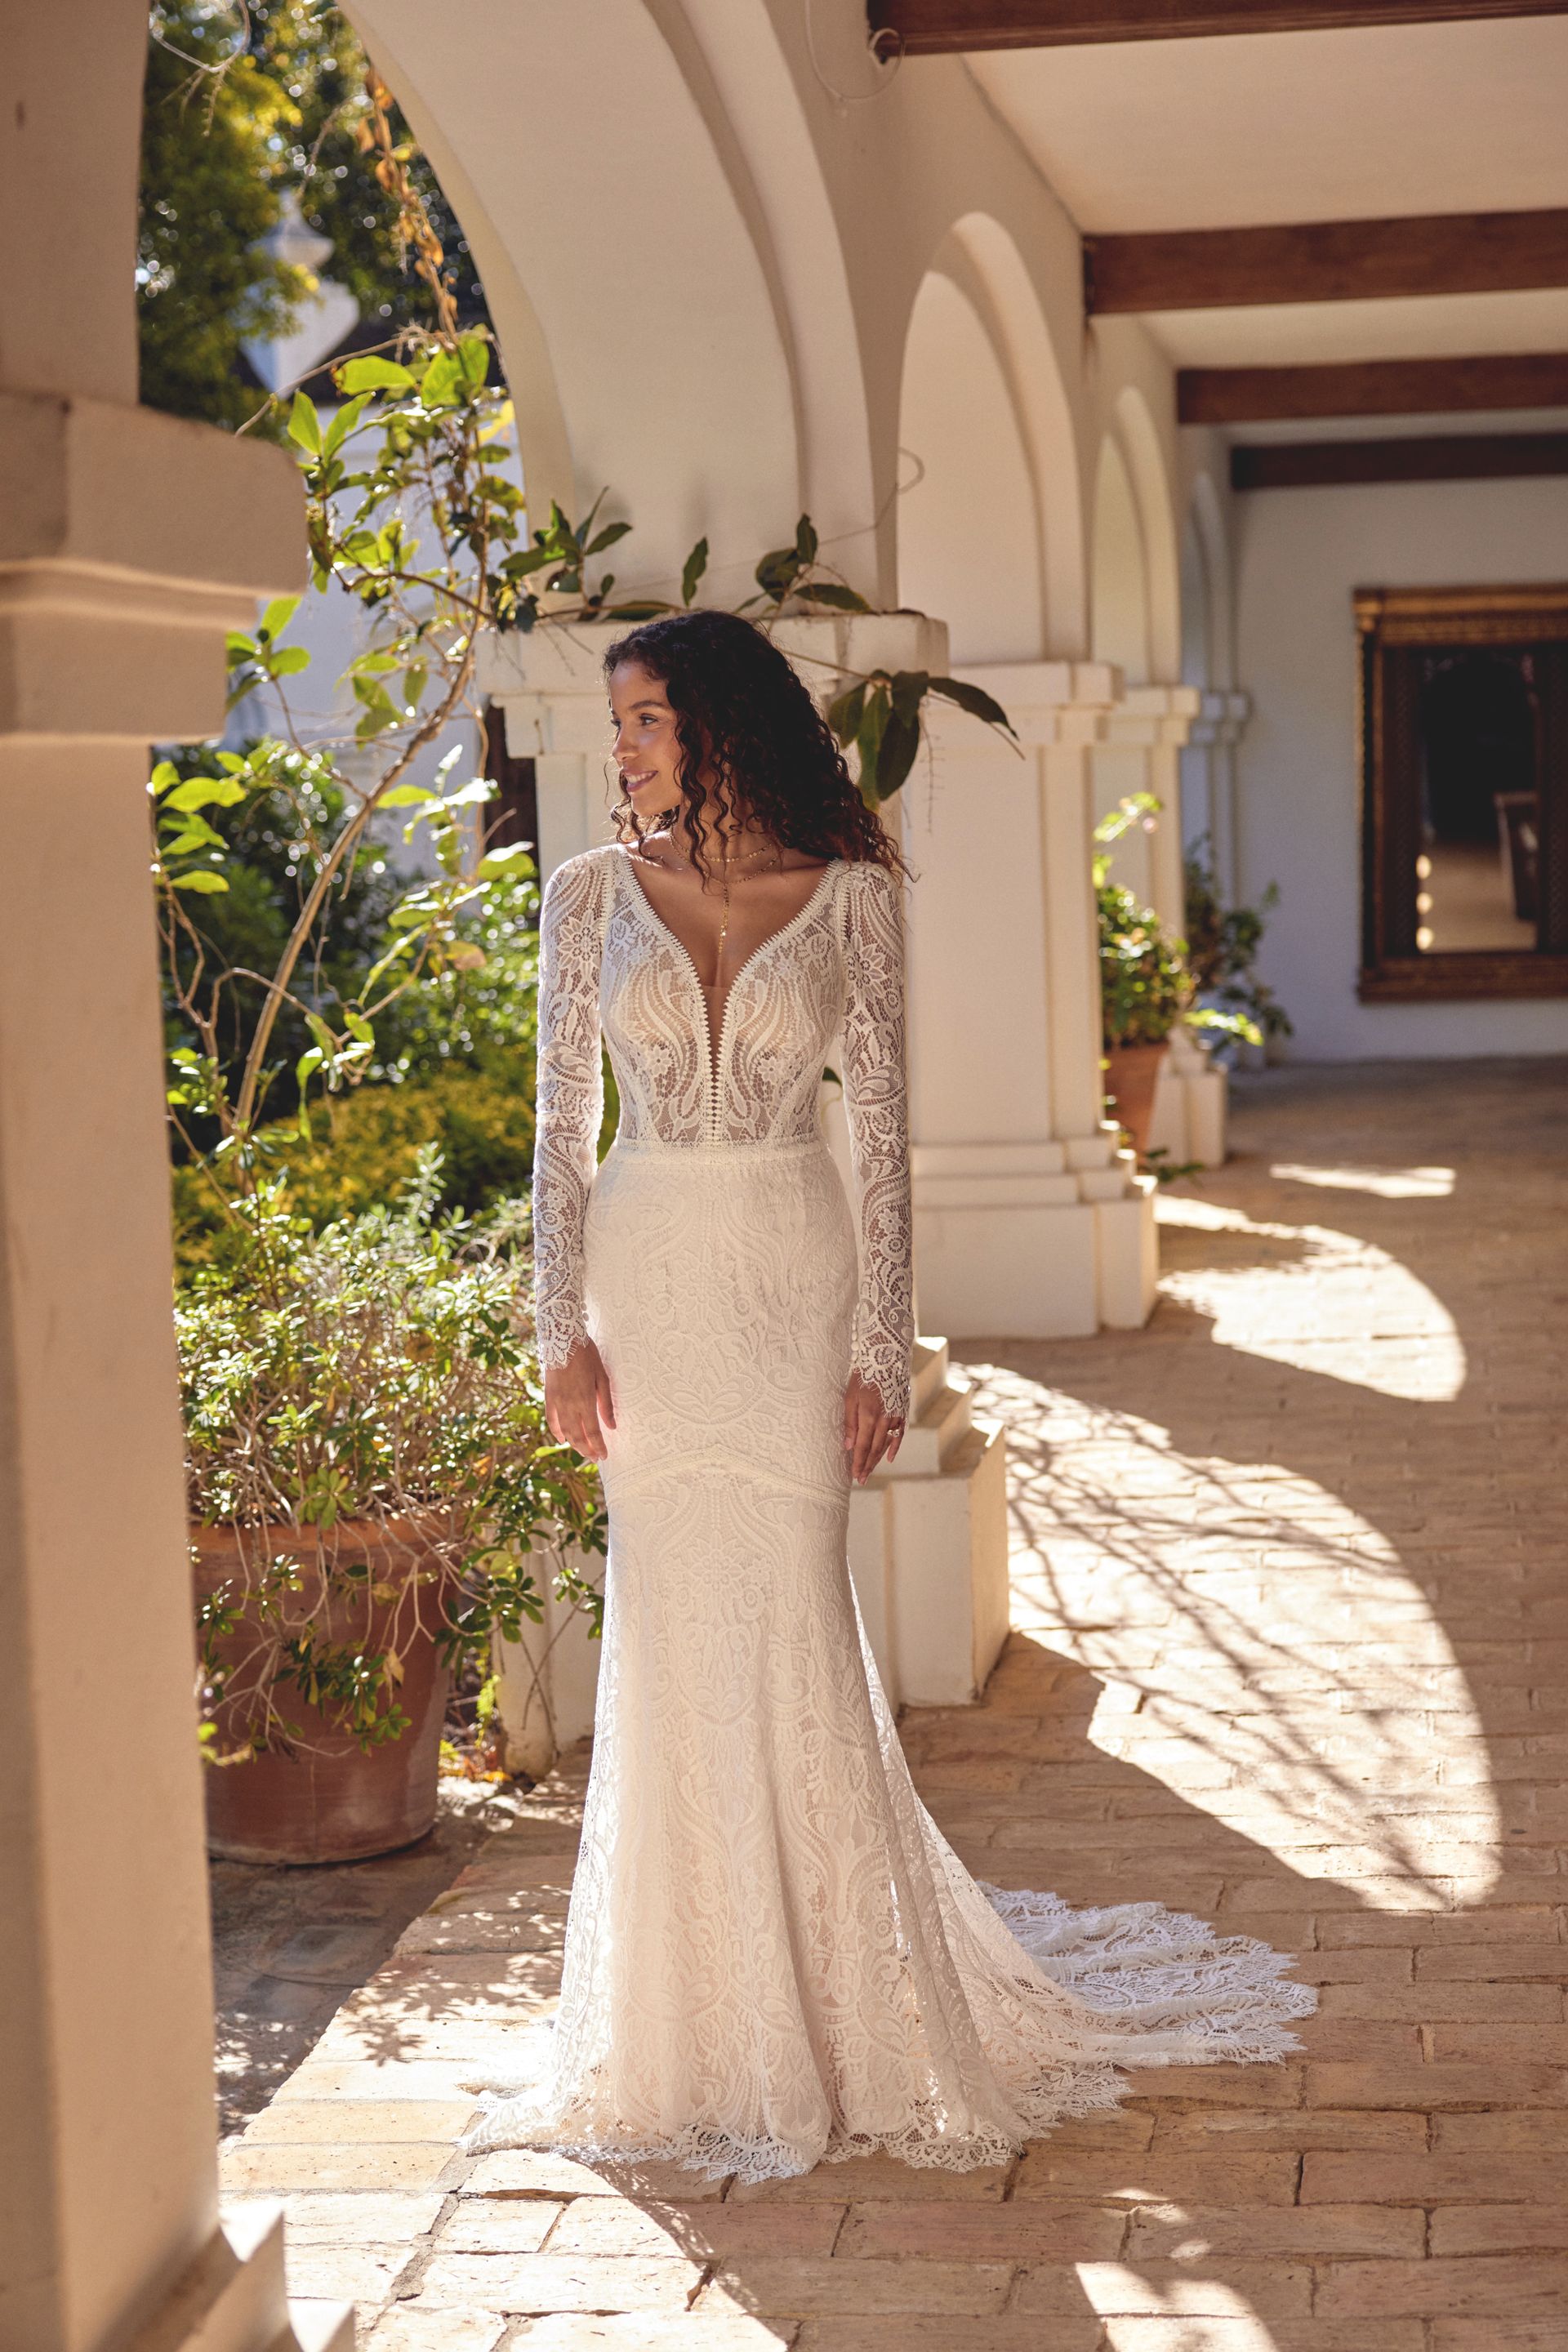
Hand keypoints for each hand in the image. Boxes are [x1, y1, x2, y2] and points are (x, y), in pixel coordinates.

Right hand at [545, 1337, 615, 1462]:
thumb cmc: (587, 1356)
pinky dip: (557, 1432)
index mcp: (585, 1401)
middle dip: (587, 1449)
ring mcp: (557, 1402)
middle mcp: (569, 1405)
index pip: (592, 1432)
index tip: (604, 1456)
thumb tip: (612, 1426)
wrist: (562, 1339)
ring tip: (583, 1451)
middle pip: (577, 1436)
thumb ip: (606, 1404)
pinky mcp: (549, 1397)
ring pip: (564, 1431)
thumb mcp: (603, 1377)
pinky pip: (551, 1420)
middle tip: (595, 1458)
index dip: (598, 1446)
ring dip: (574, 1444)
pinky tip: (563, 1439)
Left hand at [843, 1371, 904, 1486]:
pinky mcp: (901, 1413)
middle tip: (860, 1480)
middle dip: (866, 1466)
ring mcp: (894, 1418)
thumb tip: (848, 1445)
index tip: (854, 1475)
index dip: (858, 1463)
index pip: (862, 1447)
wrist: (886, 1359)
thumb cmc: (864, 1377)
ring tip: (869, 1472)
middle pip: (874, 1449)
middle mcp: (883, 1421)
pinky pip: (898, 1435)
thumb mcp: (850, 1398)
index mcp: (868, 1417)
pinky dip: (894, 1447)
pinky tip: (889, 1458)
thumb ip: (850, 1423)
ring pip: (885, 1444)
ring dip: (877, 1460)